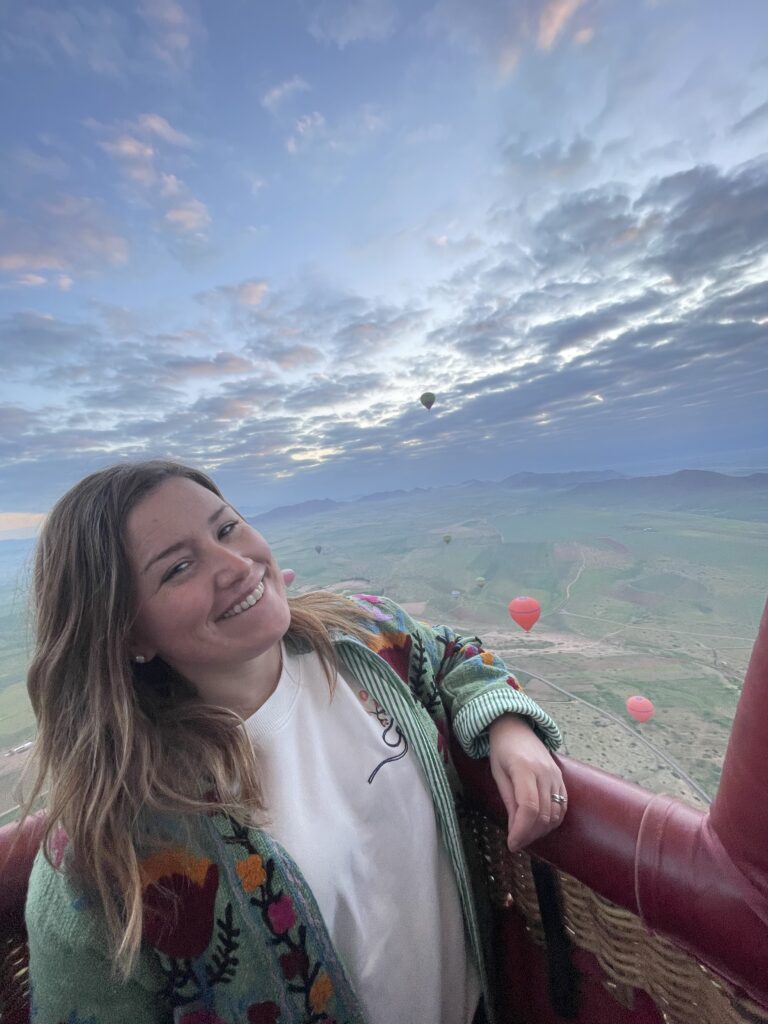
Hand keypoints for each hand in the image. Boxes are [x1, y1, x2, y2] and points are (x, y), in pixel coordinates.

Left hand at [488, 713, 566, 851]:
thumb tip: (515, 831)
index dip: (521, 830)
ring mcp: (555, 775)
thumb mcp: (498, 774)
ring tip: (526, 834)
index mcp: (524, 769)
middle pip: (543, 814)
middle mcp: (544, 772)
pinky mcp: (561, 778)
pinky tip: (540, 824)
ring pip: (556, 813)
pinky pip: (563, 805)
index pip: (528, 807)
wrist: (516, 727)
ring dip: (542, 830)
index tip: (512, 844)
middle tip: (516, 842)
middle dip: (530, 834)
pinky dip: (553, 820)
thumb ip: (509, 802)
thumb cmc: (502, 750)